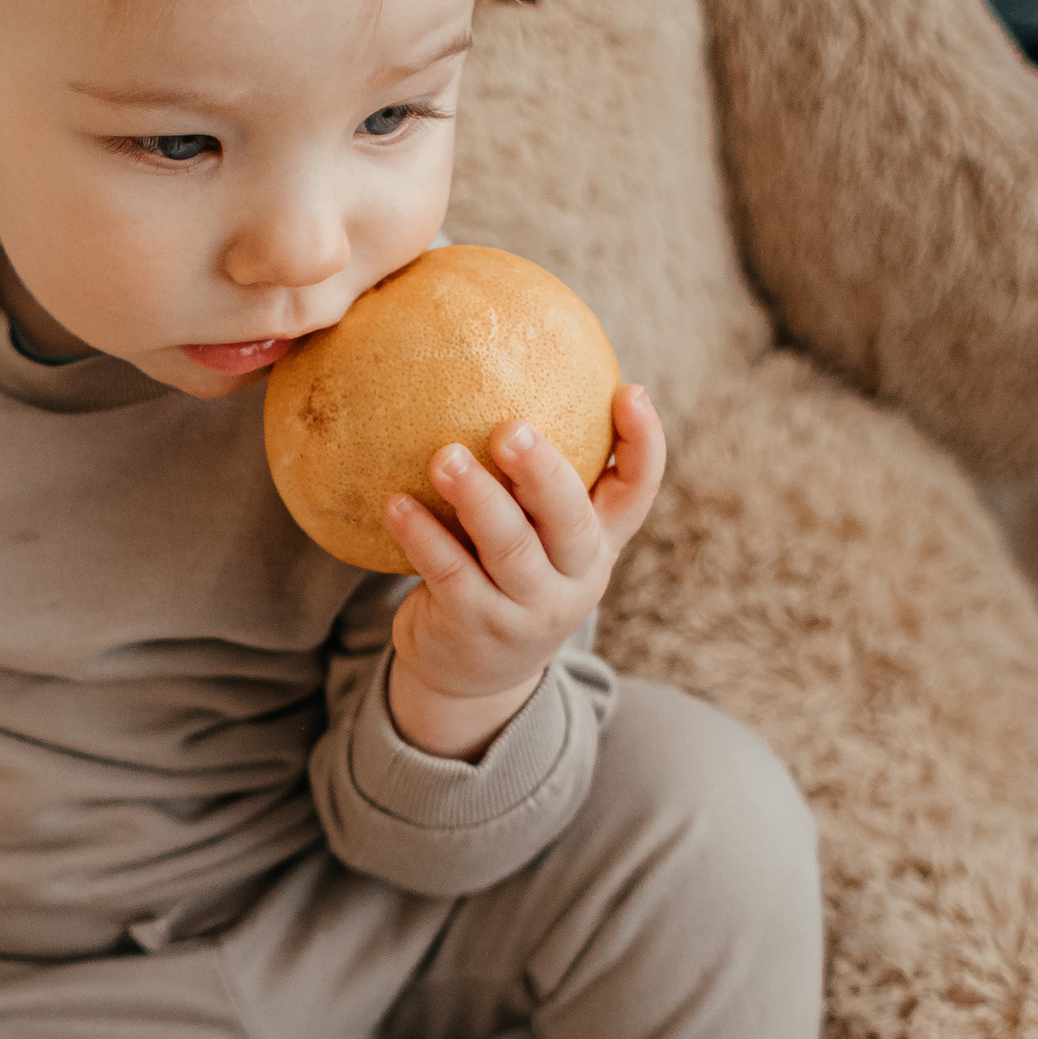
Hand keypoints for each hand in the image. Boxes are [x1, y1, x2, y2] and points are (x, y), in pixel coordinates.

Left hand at [384, 386, 665, 761]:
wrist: (472, 676)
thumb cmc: (503, 575)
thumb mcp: (535, 533)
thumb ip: (529, 476)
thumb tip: (495, 363)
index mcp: (599, 542)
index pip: (637, 491)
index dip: (644, 445)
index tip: (631, 390)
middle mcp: (576, 576)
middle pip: (572, 520)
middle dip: (544, 472)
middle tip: (511, 428)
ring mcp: (530, 608)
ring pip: (509, 548)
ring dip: (476, 499)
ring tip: (443, 456)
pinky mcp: (478, 627)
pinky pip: (450, 575)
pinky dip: (422, 537)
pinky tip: (393, 505)